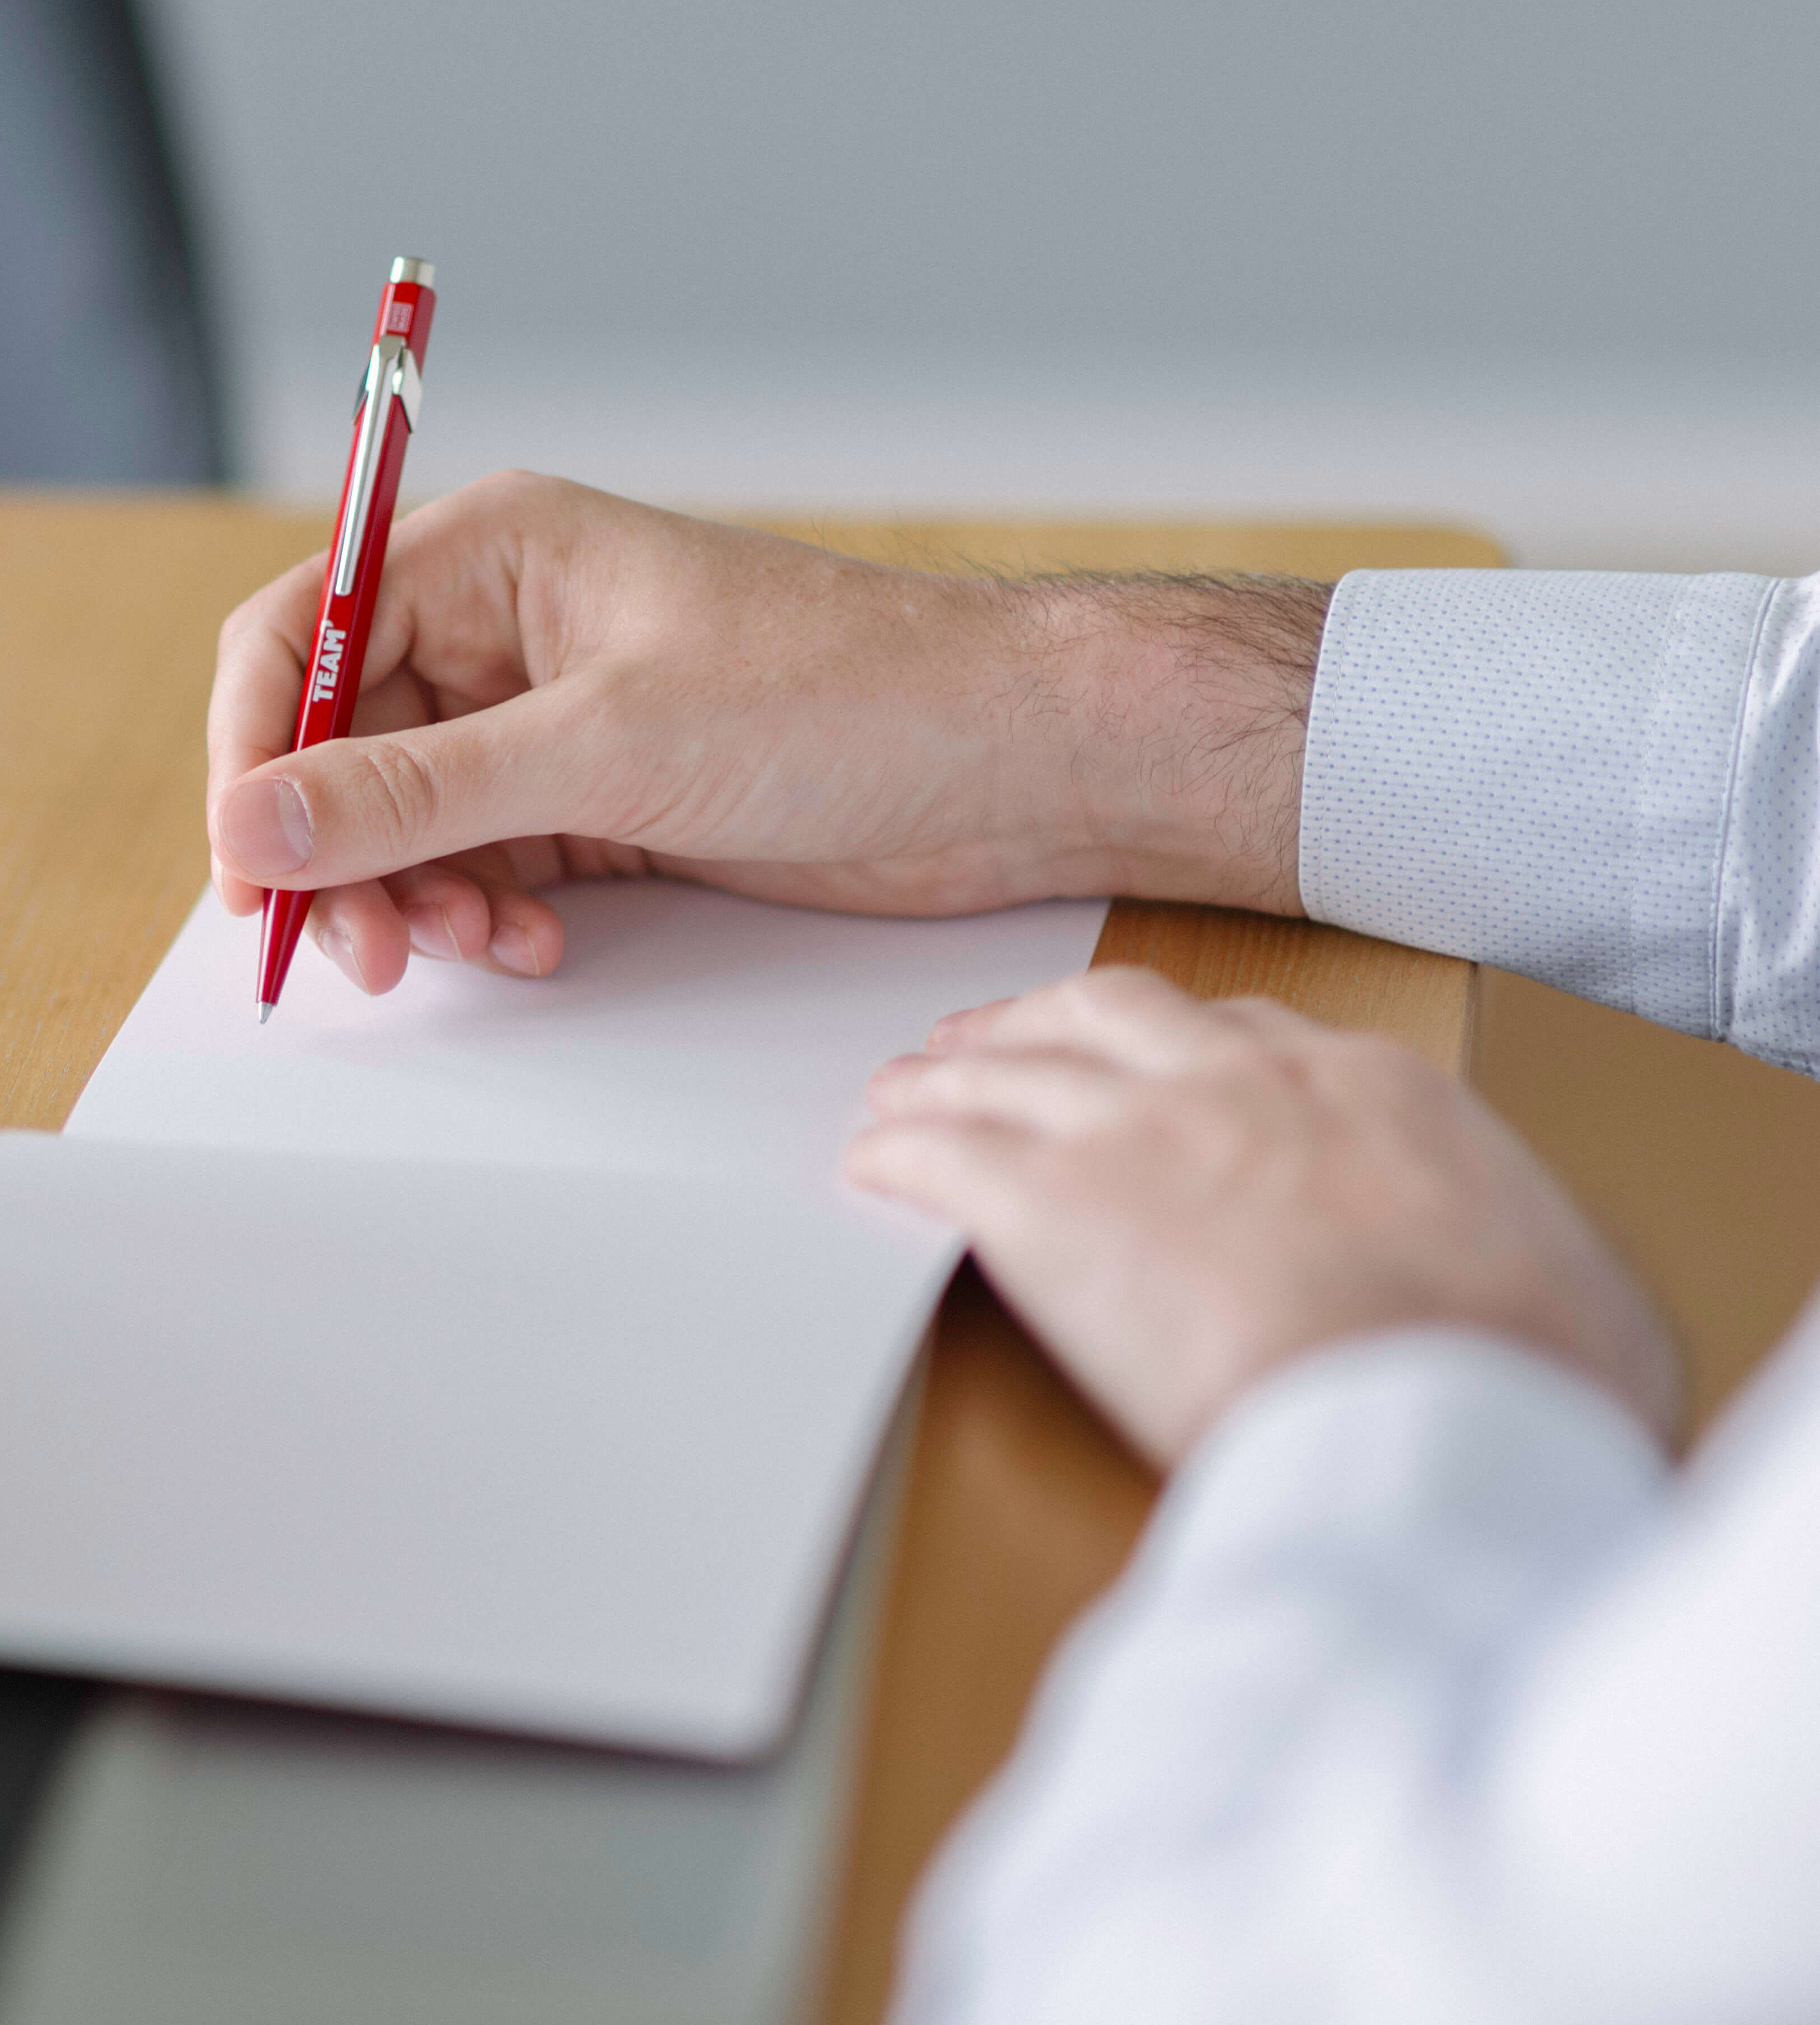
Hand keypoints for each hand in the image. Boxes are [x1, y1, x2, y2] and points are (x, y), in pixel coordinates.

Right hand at [206, 472, 1324, 995]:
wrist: (1010, 763)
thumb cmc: (840, 695)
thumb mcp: (604, 747)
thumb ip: (413, 793)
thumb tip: (250, 829)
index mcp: (492, 553)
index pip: (298, 633)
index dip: (252, 751)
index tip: (249, 866)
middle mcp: (503, 628)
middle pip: (337, 743)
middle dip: (338, 852)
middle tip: (367, 952)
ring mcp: (549, 719)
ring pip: (405, 819)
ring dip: (416, 895)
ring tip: (481, 943)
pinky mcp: (597, 800)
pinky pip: (481, 862)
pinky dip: (485, 912)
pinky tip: (535, 942)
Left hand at [848, 968, 1678, 1463]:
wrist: (1445, 1415)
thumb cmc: (1529, 1381)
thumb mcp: (1559, 1285)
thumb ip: (1503, 1260)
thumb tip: (1520, 1298)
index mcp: (1370, 1093)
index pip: (1247, 1032)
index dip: (1173, 1045)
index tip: (1141, 1062)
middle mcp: (1244, 1085)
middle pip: (1110, 1015)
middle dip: (1041, 1023)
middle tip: (987, 1041)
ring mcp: (1141, 1134)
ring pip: (1011, 1070)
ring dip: (947, 1078)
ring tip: (900, 1093)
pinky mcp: (1054, 1206)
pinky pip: (946, 1157)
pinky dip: (901, 1153)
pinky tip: (872, 1164)